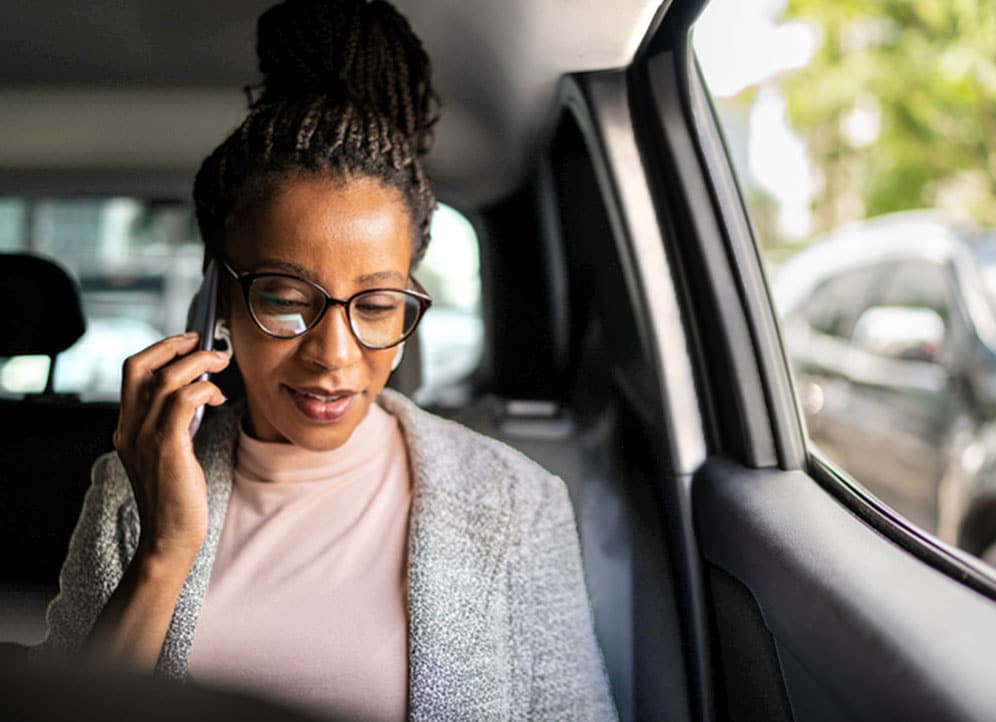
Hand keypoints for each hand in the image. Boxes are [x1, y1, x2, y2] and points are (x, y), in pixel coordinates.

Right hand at [114, 332, 229, 565]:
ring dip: (199, 363)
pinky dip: (205, 388)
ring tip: (221, 366)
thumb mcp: (168, 452)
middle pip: (140, 365)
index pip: (133, 371)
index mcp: (126, 427)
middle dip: (174, 345)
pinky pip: (185, 400)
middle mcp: (129, 427)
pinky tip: (218, 396)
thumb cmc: (176, 497)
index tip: (187, 343)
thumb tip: (195, 392)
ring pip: (167, 378)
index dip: (160, 350)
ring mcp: (145, 437)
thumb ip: (172, 423)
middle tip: (204, 342)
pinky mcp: (167, 447)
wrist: (169, 537)